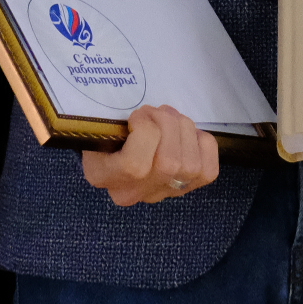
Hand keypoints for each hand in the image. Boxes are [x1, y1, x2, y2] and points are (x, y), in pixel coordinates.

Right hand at [79, 105, 219, 207]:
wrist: (110, 147)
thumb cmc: (104, 128)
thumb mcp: (94, 121)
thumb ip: (111, 118)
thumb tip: (146, 113)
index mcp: (102, 175)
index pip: (135, 165)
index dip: (144, 130)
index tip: (136, 116)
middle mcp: (133, 192)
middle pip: (168, 163)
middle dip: (167, 124)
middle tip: (156, 111)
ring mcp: (161, 193)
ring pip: (190, 165)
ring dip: (183, 129)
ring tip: (169, 117)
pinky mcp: (187, 188)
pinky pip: (208, 168)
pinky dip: (202, 143)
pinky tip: (185, 134)